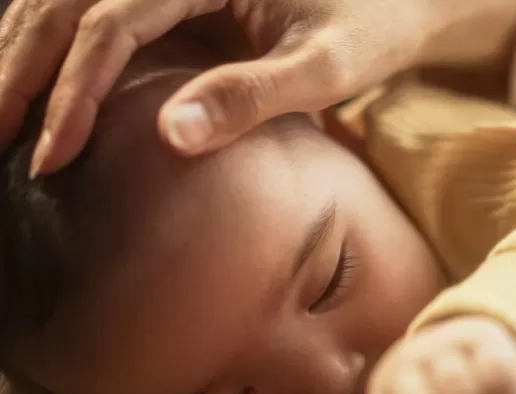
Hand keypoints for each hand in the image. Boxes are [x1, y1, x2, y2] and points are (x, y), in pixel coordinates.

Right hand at [0, 0, 515, 176]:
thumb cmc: (376, 26)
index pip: (112, 19)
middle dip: (21, 68)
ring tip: (0, 116)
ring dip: (22, 50)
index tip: (50, 156)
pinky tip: (33, 80)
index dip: (73, 89)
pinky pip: (97, 6)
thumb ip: (254, 95)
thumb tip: (168, 138)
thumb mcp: (328, 66)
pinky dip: (56, 39)